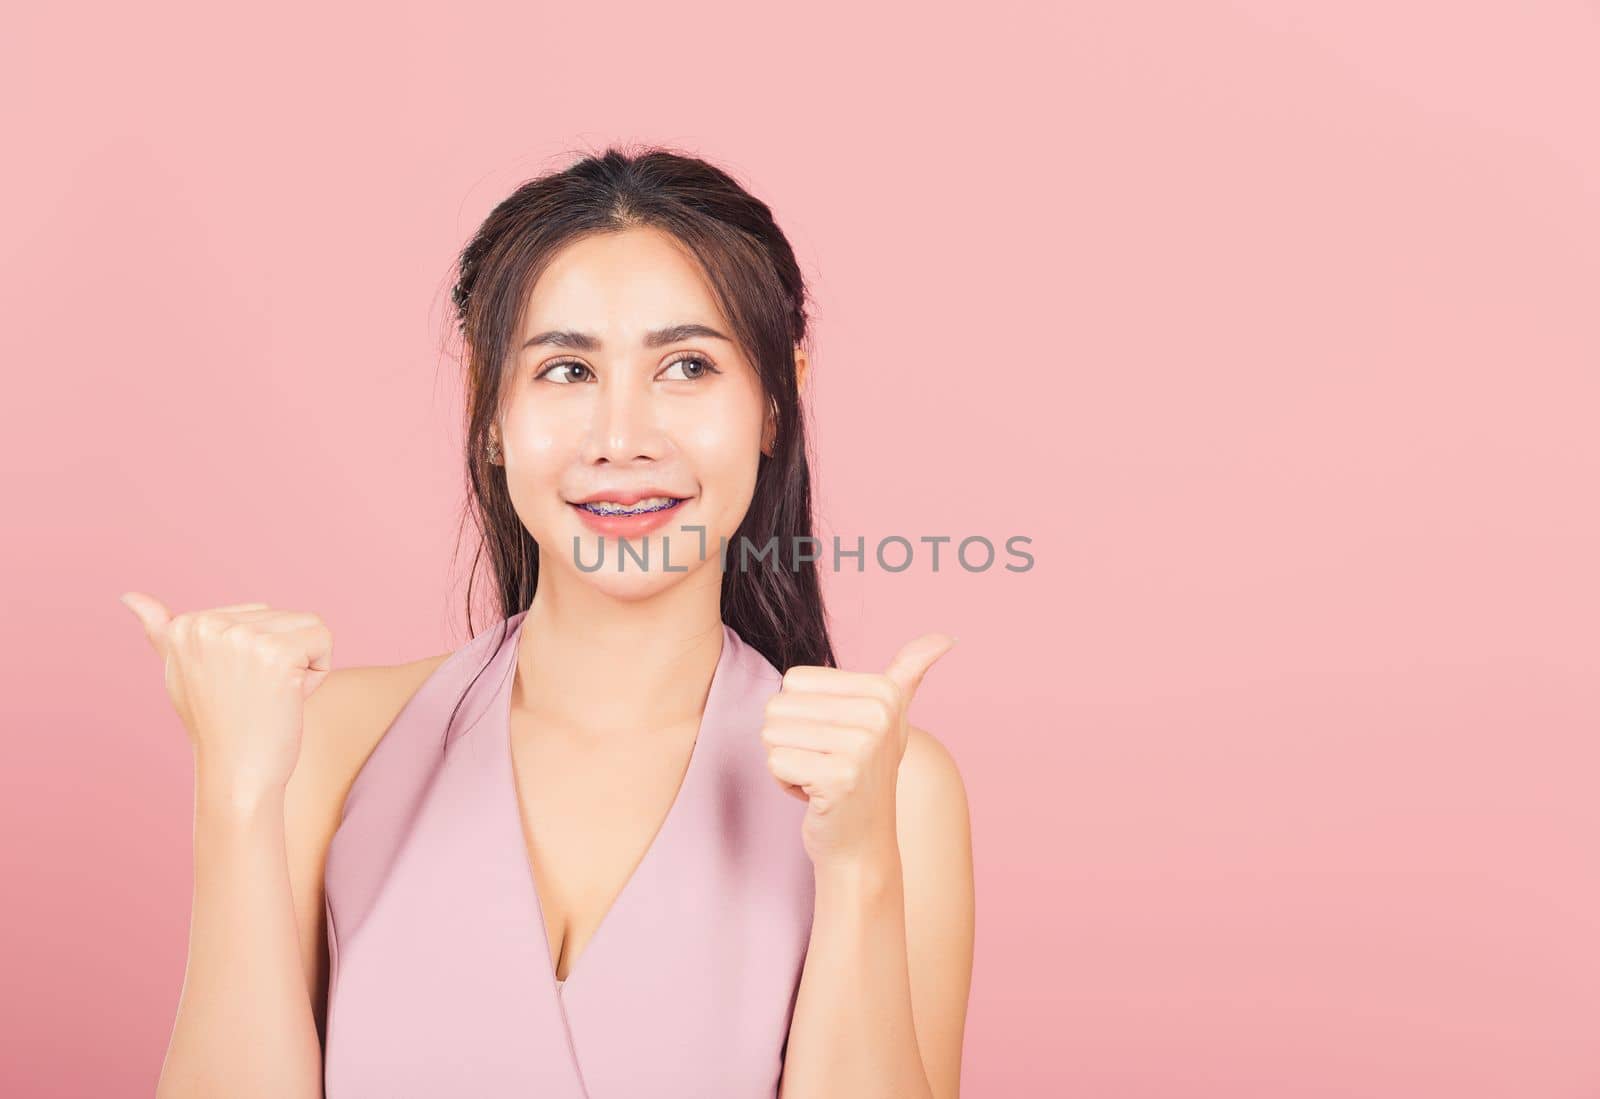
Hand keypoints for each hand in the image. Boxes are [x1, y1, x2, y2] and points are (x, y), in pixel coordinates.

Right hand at [119, 593, 333, 799]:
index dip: (258, 654)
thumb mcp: (182, 672)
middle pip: (283, 617)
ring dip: (301, 664)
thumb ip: (162, 633)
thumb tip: (129, 595)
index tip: (233, 687)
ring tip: (269, 697)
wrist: (237, 775)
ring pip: (307, 626)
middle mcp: (208, 626)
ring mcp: (241, 638)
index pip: (258, 613)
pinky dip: (318, 673)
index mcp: (185, 626)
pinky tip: (288, 698)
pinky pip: (324, 640)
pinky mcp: (276, 653)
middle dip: (282, 657)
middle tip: (254, 696)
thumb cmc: (218, 727)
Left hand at [760, 632, 957, 870]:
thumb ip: (909, 672)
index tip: (833, 739)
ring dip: (787, 762)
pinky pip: (775, 763)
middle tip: (825, 763)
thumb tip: (946, 636)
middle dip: (790, 740)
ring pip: (772, 734)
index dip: (802, 714)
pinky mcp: (839, 778)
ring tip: (821, 777)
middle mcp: (878, 714)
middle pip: (778, 707)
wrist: (863, 845)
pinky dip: (786, 784)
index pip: (793, 681)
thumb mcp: (891, 717)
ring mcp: (861, 747)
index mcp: (884, 692)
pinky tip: (816, 796)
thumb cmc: (865, 775)